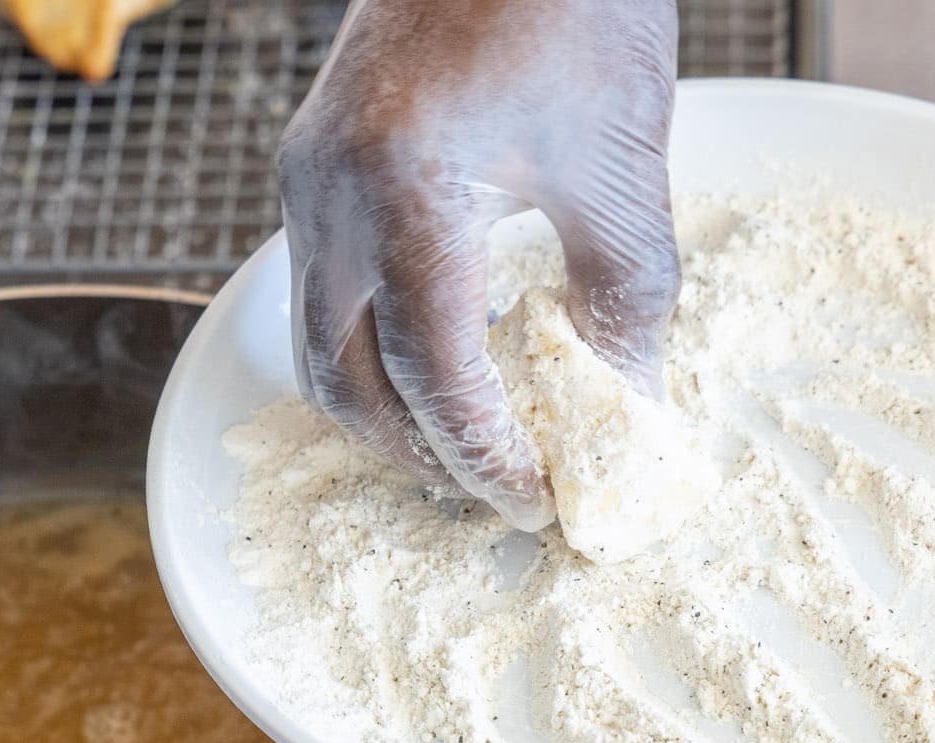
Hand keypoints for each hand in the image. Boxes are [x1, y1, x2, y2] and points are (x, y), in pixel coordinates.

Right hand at [276, 0, 680, 531]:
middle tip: (491, 489)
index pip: (432, 374)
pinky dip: (370, 356)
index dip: (482, 455)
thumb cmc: (571, 3)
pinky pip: (320, 300)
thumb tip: (629, 408)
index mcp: (406, 191)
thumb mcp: (617, 163)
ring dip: (384, 418)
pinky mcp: (307, 174)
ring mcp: (306, 186)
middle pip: (347, 386)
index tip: (531, 501)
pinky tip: (430, 366)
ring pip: (317, 352)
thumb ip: (623, 300)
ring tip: (457, 447)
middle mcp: (330, 197)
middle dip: (419, 457)